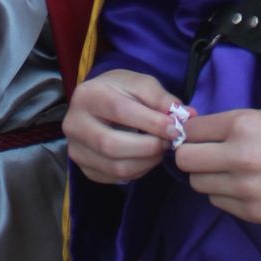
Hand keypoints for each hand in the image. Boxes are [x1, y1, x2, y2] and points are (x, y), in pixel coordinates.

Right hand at [65, 68, 181, 184]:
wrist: (98, 103)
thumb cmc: (121, 91)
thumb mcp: (141, 84)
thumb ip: (161, 98)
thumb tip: (186, 115)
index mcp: (87, 95)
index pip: (119, 112)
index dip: (151, 123)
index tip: (175, 128)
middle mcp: (73, 124)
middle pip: (111, 145)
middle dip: (148, 147)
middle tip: (169, 142)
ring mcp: (75, 149)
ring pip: (115, 166)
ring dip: (146, 162)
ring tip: (160, 149)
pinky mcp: (83, 167)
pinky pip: (114, 177)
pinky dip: (138, 171)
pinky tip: (146, 157)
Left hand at [176, 108, 260, 224]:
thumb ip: (228, 126)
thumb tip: (193, 134)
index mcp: (241, 124)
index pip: (191, 131)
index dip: (192, 134)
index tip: (200, 138)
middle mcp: (238, 155)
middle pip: (185, 160)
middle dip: (193, 157)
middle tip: (208, 157)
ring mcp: (244, 187)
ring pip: (198, 184)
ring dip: (209, 177)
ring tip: (231, 172)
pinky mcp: (252, 212)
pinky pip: (218, 202)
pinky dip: (225, 194)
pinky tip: (245, 187)